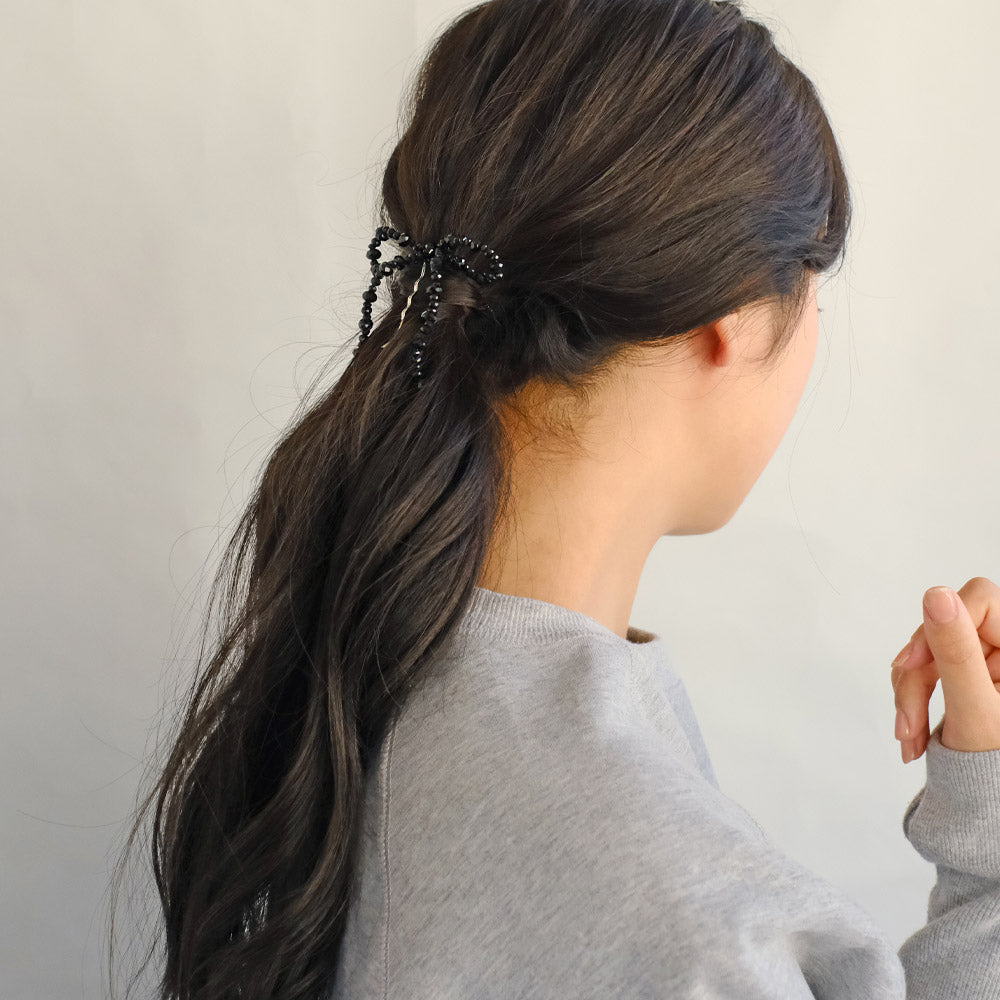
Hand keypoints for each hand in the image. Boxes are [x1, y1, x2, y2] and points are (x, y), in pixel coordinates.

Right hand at [890, 577, 999, 762]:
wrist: (991, 807)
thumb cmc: (996, 768)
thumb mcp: (974, 709)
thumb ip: (954, 652)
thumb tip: (936, 594)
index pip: (978, 602)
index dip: (939, 625)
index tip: (912, 664)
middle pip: (945, 631)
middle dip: (916, 677)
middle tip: (906, 721)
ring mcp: (986, 663)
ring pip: (928, 651)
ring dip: (909, 693)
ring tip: (908, 737)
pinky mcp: (966, 676)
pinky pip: (926, 668)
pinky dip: (912, 699)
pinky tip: (912, 733)